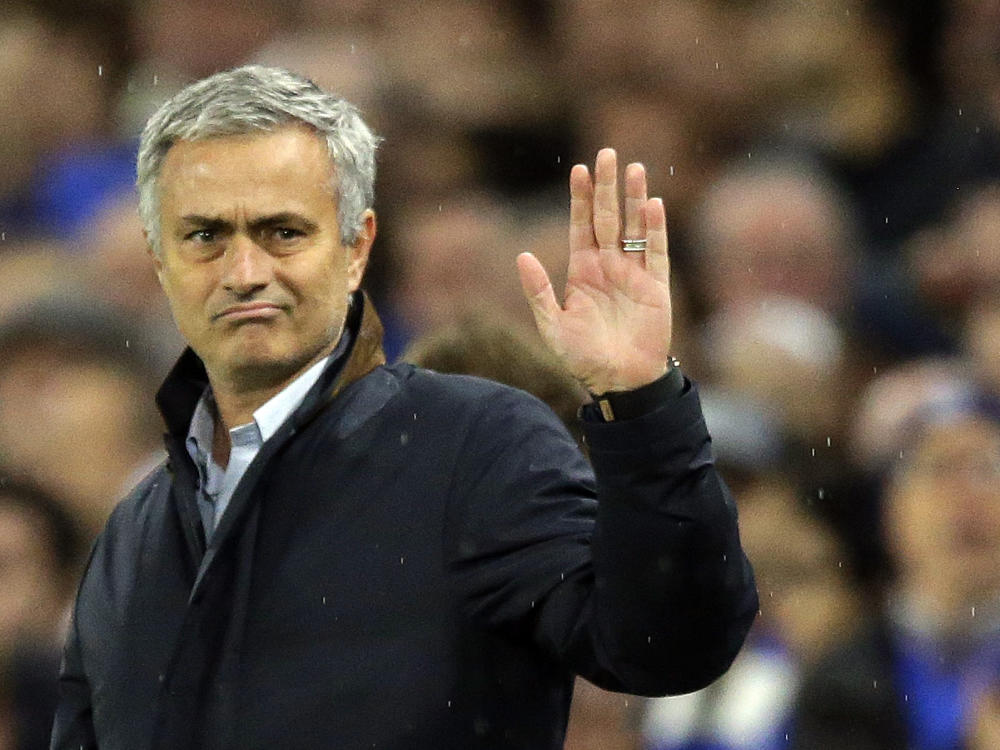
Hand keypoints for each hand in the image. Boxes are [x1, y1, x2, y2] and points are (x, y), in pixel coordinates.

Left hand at [517, 148, 671, 393]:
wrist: (620, 381)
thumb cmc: (583, 357)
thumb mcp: (553, 326)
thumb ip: (538, 291)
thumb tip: (521, 255)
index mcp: (582, 271)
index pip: (581, 226)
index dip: (580, 198)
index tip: (579, 169)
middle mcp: (608, 266)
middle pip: (607, 217)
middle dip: (607, 186)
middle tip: (607, 153)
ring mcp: (634, 273)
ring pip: (634, 227)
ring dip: (634, 198)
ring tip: (634, 168)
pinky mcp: (656, 286)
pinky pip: (657, 251)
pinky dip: (656, 229)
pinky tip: (654, 205)